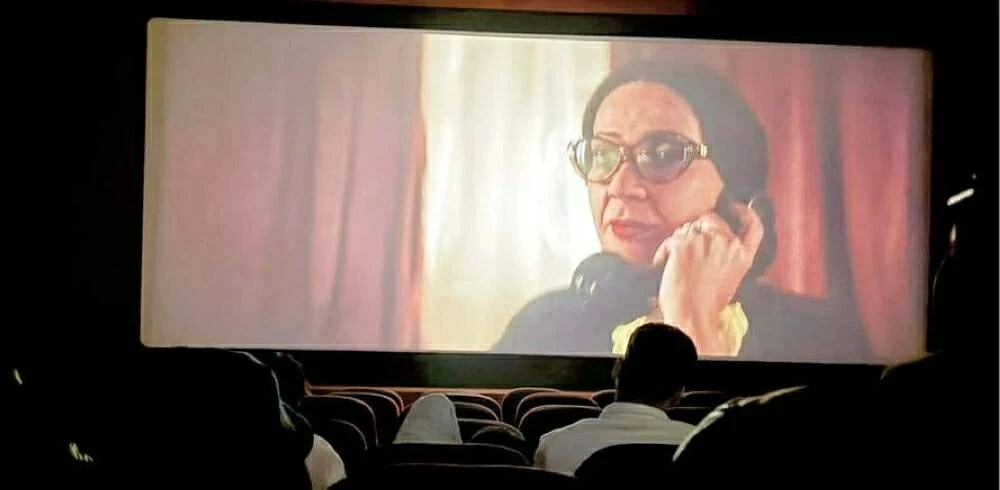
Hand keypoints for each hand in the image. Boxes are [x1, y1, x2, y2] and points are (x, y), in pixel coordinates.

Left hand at [652, 202, 763, 355]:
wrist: (692, 315)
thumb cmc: (708, 304)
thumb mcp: (730, 278)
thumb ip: (727, 256)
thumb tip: (713, 245)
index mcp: (742, 255)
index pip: (753, 226)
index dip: (746, 213)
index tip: (738, 207)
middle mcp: (726, 243)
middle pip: (711, 220)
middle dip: (698, 229)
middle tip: (688, 249)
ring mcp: (704, 240)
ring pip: (687, 228)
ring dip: (679, 240)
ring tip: (675, 263)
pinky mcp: (683, 244)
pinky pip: (670, 240)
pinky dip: (664, 251)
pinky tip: (663, 264)